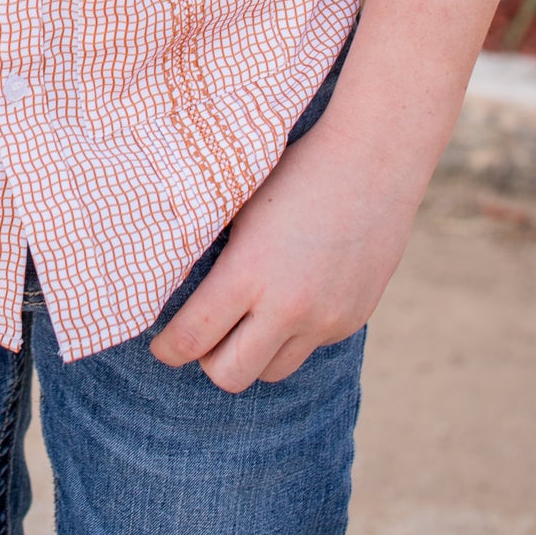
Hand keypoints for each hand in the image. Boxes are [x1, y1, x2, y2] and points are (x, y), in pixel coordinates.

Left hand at [148, 118, 417, 392]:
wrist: (374, 158)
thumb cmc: (296, 168)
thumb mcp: (241, 204)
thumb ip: (212, 252)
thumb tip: (172, 285)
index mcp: (249, 272)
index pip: (191, 339)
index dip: (167, 349)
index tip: (161, 345)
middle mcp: (288, 307)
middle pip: (230, 376)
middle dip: (208, 361)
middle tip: (204, 335)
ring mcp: (325, 319)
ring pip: (272, 371)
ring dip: (253, 353)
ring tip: (249, 318)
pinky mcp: (352, 320)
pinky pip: (310, 347)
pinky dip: (293, 334)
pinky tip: (295, 294)